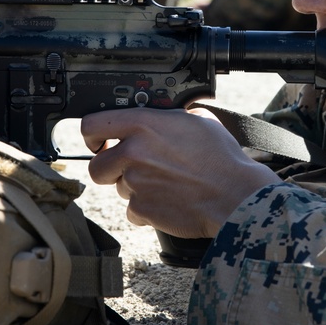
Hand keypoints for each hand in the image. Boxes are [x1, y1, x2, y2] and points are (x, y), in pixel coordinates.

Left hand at [82, 107, 280, 238]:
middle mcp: (133, 153)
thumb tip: (165, 114)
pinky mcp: (141, 210)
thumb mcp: (198, 120)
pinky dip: (146, 209)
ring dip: (133, 187)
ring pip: (118, 188)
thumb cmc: (221, 158)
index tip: (97, 141)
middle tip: (129, 167)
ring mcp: (134, 184)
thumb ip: (170, 116)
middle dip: (109, 168)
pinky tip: (168, 200)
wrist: (234, 195)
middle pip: (96, 165)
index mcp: (143, 124)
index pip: (92, 125)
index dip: (91, 135)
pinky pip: (133, 210)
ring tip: (163, 182)